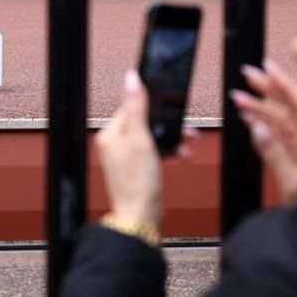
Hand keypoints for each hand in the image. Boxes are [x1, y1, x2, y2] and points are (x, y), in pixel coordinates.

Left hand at [96, 71, 192, 228]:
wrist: (142, 218)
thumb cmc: (138, 183)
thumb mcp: (140, 139)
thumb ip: (136, 107)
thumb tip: (132, 78)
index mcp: (110, 133)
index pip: (131, 106)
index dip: (153, 105)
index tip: (171, 104)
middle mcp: (115, 144)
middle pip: (144, 121)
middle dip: (166, 123)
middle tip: (184, 127)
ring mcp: (126, 157)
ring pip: (152, 136)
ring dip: (171, 137)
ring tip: (187, 141)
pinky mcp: (137, 169)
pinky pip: (154, 151)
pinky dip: (168, 151)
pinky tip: (180, 155)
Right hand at [230, 59, 296, 205]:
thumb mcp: (294, 185)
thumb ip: (275, 156)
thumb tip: (258, 129)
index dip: (281, 84)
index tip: (266, 69)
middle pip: (287, 107)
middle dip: (267, 88)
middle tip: (248, 74)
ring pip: (280, 120)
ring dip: (260, 107)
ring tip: (240, 98)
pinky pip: (279, 136)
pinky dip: (263, 126)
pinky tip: (251, 120)